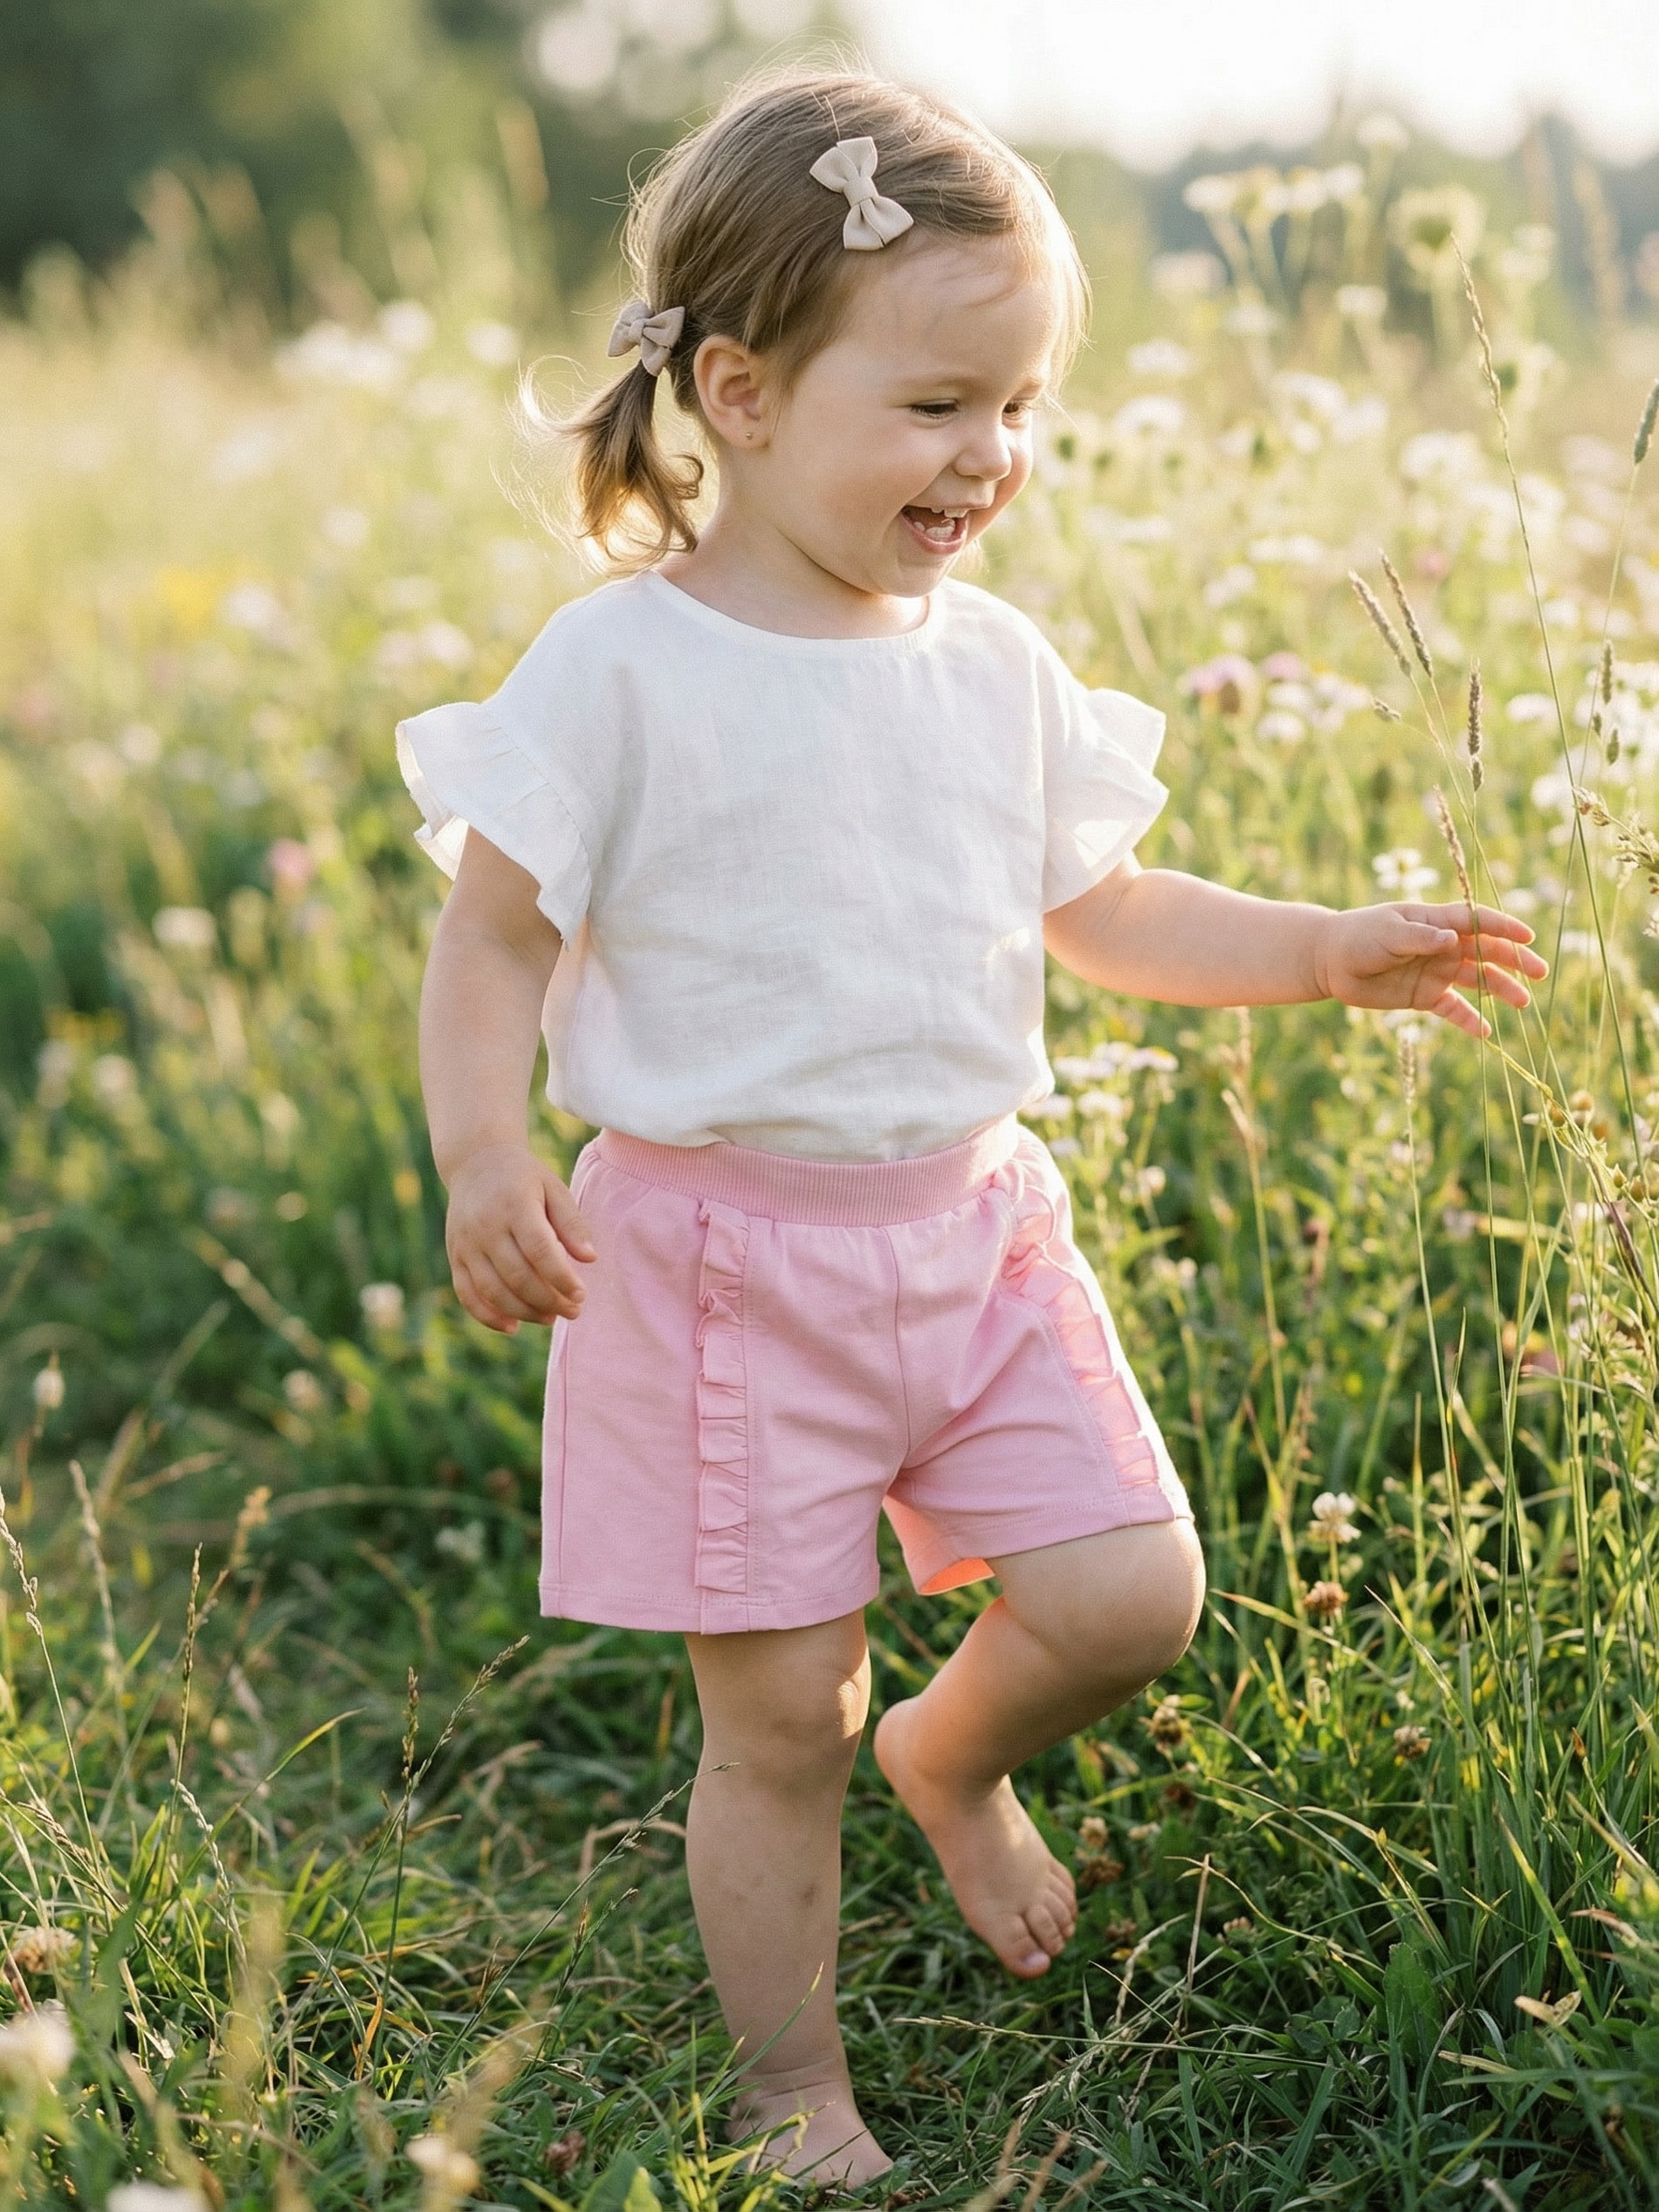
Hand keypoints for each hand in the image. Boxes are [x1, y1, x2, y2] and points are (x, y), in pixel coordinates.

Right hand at [444, 1141, 594, 1332]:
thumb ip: (571, 1223)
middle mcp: (486, 1227)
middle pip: (518, 1276)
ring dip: (524, 1312)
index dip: (562, 1278)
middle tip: (573, 1311)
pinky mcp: (454, 1256)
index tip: (581, 1295)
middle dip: (549, 1301)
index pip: (540, 1251)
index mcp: (514, 1206)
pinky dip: (488, 1316)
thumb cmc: (524, 1178)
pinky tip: (513, 1326)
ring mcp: (466, 1244)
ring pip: (493, 1291)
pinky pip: (467, 1294)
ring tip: (550, 1318)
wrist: (475, 1162)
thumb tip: (589, 1259)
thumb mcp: (553, 1188)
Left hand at [1315, 900, 1547, 1037]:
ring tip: (1523, 1003)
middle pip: (1487, 952)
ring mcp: (1437, 971)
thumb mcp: (1388, 933)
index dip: (1504, 927)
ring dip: (1500, 990)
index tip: (1529, 936)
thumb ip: (1421, 937)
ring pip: (1477, 980)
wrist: (1331, 962)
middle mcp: (1443, 945)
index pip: (1478, 921)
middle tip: (1539, 972)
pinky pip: (1453, 1009)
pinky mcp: (1425, 996)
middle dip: (1514, 961)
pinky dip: (1469, 1020)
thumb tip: (1453, 939)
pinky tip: (1486, 1033)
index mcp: (1437, 921)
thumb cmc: (1359, 936)